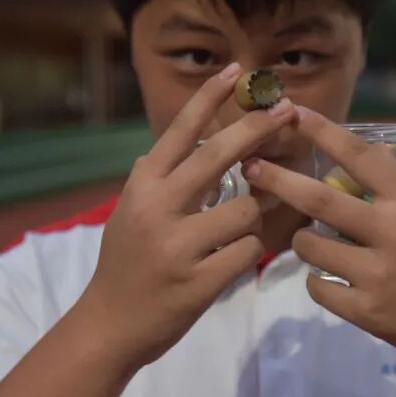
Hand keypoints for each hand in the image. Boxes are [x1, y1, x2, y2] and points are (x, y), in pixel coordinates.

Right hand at [79, 63, 296, 370]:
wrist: (109, 326)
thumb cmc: (124, 266)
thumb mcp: (128, 214)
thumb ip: (153, 181)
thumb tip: (172, 144)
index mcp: (142, 188)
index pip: (180, 132)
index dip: (209, 99)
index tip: (237, 70)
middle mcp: (157, 209)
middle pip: (218, 156)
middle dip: (257, 129)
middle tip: (287, 110)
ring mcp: (178, 246)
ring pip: (244, 210)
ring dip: (253, 217)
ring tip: (234, 233)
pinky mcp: (199, 281)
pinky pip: (247, 251)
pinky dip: (247, 252)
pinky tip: (230, 262)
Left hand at [241, 106, 395, 377]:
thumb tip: (367, 152)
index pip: (360, 156)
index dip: (324, 132)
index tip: (295, 113)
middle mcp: (393, 232)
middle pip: (318, 200)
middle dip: (278, 180)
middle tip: (250, 168)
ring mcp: (377, 274)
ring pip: (310, 246)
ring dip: (302, 239)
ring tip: (313, 241)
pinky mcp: (366, 311)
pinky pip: (317, 287)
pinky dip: (318, 280)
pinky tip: (334, 280)